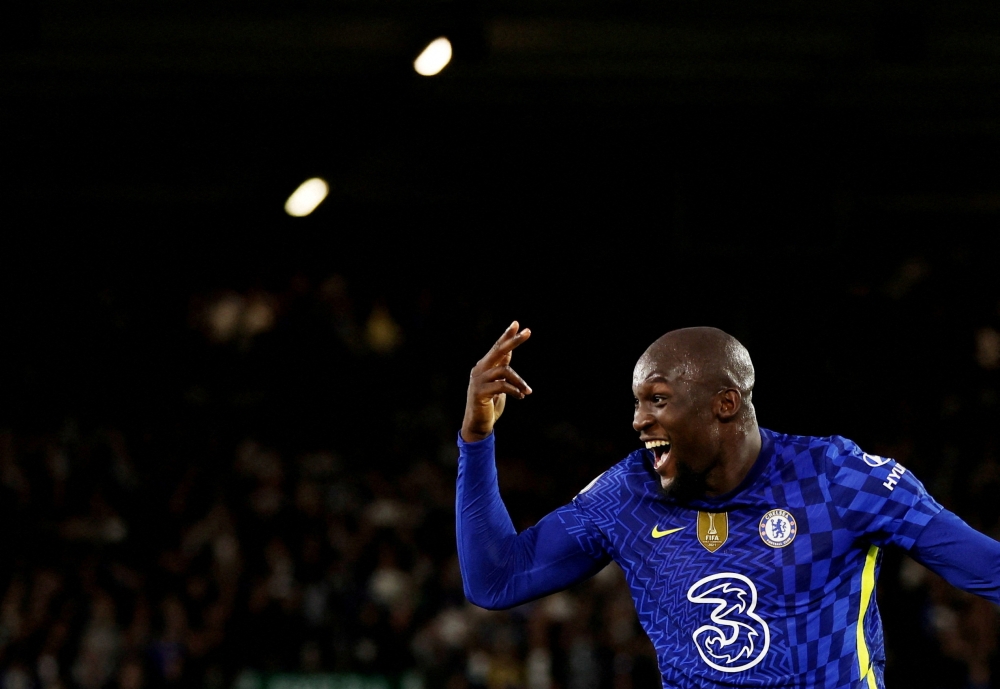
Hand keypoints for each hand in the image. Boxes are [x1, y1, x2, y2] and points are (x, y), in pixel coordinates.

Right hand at [462, 321, 532, 441]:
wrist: (478, 425)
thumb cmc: (490, 404)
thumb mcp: (499, 383)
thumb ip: (502, 368)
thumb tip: (509, 351)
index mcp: (484, 366)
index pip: (497, 347)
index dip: (506, 335)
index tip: (516, 324)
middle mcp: (479, 370)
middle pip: (498, 351)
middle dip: (513, 341)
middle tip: (528, 332)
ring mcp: (478, 381)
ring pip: (504, 371)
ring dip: (519, 381)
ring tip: (528, 391)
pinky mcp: (480, 392)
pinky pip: (502, 386)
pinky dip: (514, 390)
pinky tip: (521, 396)